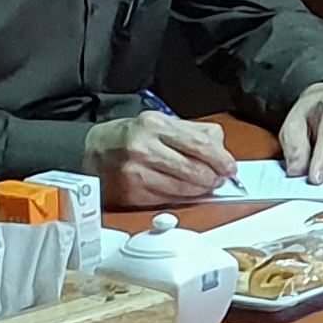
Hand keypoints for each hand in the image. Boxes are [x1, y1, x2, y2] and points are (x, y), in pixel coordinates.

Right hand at [90, 110, 239, 208]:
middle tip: (219, 180)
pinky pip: (167, 199)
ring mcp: (135, 171)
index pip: (201, 144)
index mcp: (155, 124)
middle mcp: (144, 146)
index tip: (230, 168)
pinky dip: (182, 199)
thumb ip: (194, 133)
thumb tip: (222, 153)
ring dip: (200, 190)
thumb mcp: (162, 123)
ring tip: (203, 186)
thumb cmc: (131, 137)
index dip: (222, 160)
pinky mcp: (131, 191)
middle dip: (213, 178)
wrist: (92, 150)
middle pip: (194, 169)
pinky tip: (184, 193)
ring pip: (183, 188)